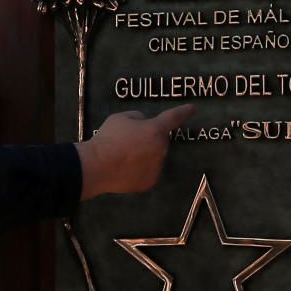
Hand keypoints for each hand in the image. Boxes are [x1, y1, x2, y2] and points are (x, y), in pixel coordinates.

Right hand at [76, 105, 195, 199]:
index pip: (173, 117)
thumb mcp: (120, 118)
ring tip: (123, 156)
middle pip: (160, 140)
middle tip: (129, 140)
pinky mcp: (150, 181)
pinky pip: (148, 171)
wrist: (96, 166)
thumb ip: (136, 118)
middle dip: (149, 138)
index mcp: (155, 130)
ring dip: (145, 154)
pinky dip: (140, 169)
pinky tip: (124, 168)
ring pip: (155, 157)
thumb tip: (142, 124)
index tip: (193, 109)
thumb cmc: (108, 139)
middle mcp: (161, 149)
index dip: (184, 112)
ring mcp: (157, 167)